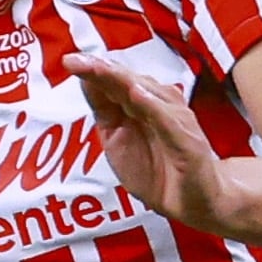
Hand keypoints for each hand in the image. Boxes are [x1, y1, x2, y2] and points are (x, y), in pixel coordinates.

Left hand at [65, 54, 227, 231]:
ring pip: (149, 93)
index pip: (113, 81)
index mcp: (138, 104)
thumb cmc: (158, 171)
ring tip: (101, 68)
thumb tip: (86, 80)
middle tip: (79, 60)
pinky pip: (170, 121)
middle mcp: (158, 106)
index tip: (69, 60)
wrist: (192, 201)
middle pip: (129, 81)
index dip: (92, 69)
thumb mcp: (118, 140)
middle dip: (104, 69)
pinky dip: (154, 107)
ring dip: (124, 79)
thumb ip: (105, 110)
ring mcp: (175, 121)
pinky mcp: (189, 142)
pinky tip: (136, 95)